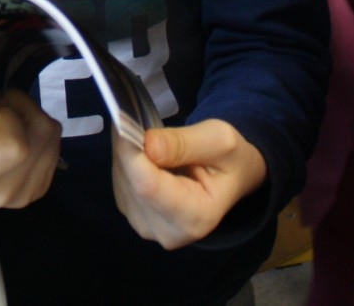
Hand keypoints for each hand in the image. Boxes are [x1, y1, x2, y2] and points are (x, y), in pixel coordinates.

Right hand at [0, 89, 61, 207]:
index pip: (15, 146)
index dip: (2, 117)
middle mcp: (3, 193)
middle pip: (40, 132)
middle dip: (16, 106)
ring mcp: (26, 193)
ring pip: (51, 132)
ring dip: (28, 112)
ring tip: (1, 116)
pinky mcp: (40, 186)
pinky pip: (55, 140)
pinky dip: (36, 124)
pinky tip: (13, 128)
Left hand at [112, 119, 266, 248]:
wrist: (234, 177)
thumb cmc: (231, 158)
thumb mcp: (219, 140)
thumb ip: (184, 143)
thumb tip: (146, 144)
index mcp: (195, 217)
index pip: (147, 186)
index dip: (131, 152)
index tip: (127, 122)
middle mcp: (166, 231)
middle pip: (130, 182)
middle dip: (129, 147)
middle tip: (141, 122)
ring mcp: (146, 226)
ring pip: (121, 179)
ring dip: (127, 153)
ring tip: (152, 141)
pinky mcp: (133, 215)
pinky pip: (119, 181)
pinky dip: (126, 161)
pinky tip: (146, 155)